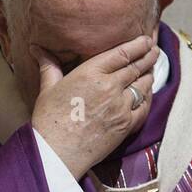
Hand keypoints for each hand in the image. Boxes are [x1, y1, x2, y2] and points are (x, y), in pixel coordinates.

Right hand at [30, 34, 159, 177]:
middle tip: (154, 50)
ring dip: (149, 75)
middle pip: (136, 67)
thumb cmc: (49, 120)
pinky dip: (148, 97)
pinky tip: (147, 93)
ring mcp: (121, 106)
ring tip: (151, 69)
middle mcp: (110, 86)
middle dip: (148, 56)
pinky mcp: (126, 125)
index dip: (138, 44)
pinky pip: (144, 106)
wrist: (57, 152)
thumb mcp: (47, 88)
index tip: (146, 39)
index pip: (122, 53)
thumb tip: (37, 49)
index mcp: (91, 73)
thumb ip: (49, 66)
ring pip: (143, 85)